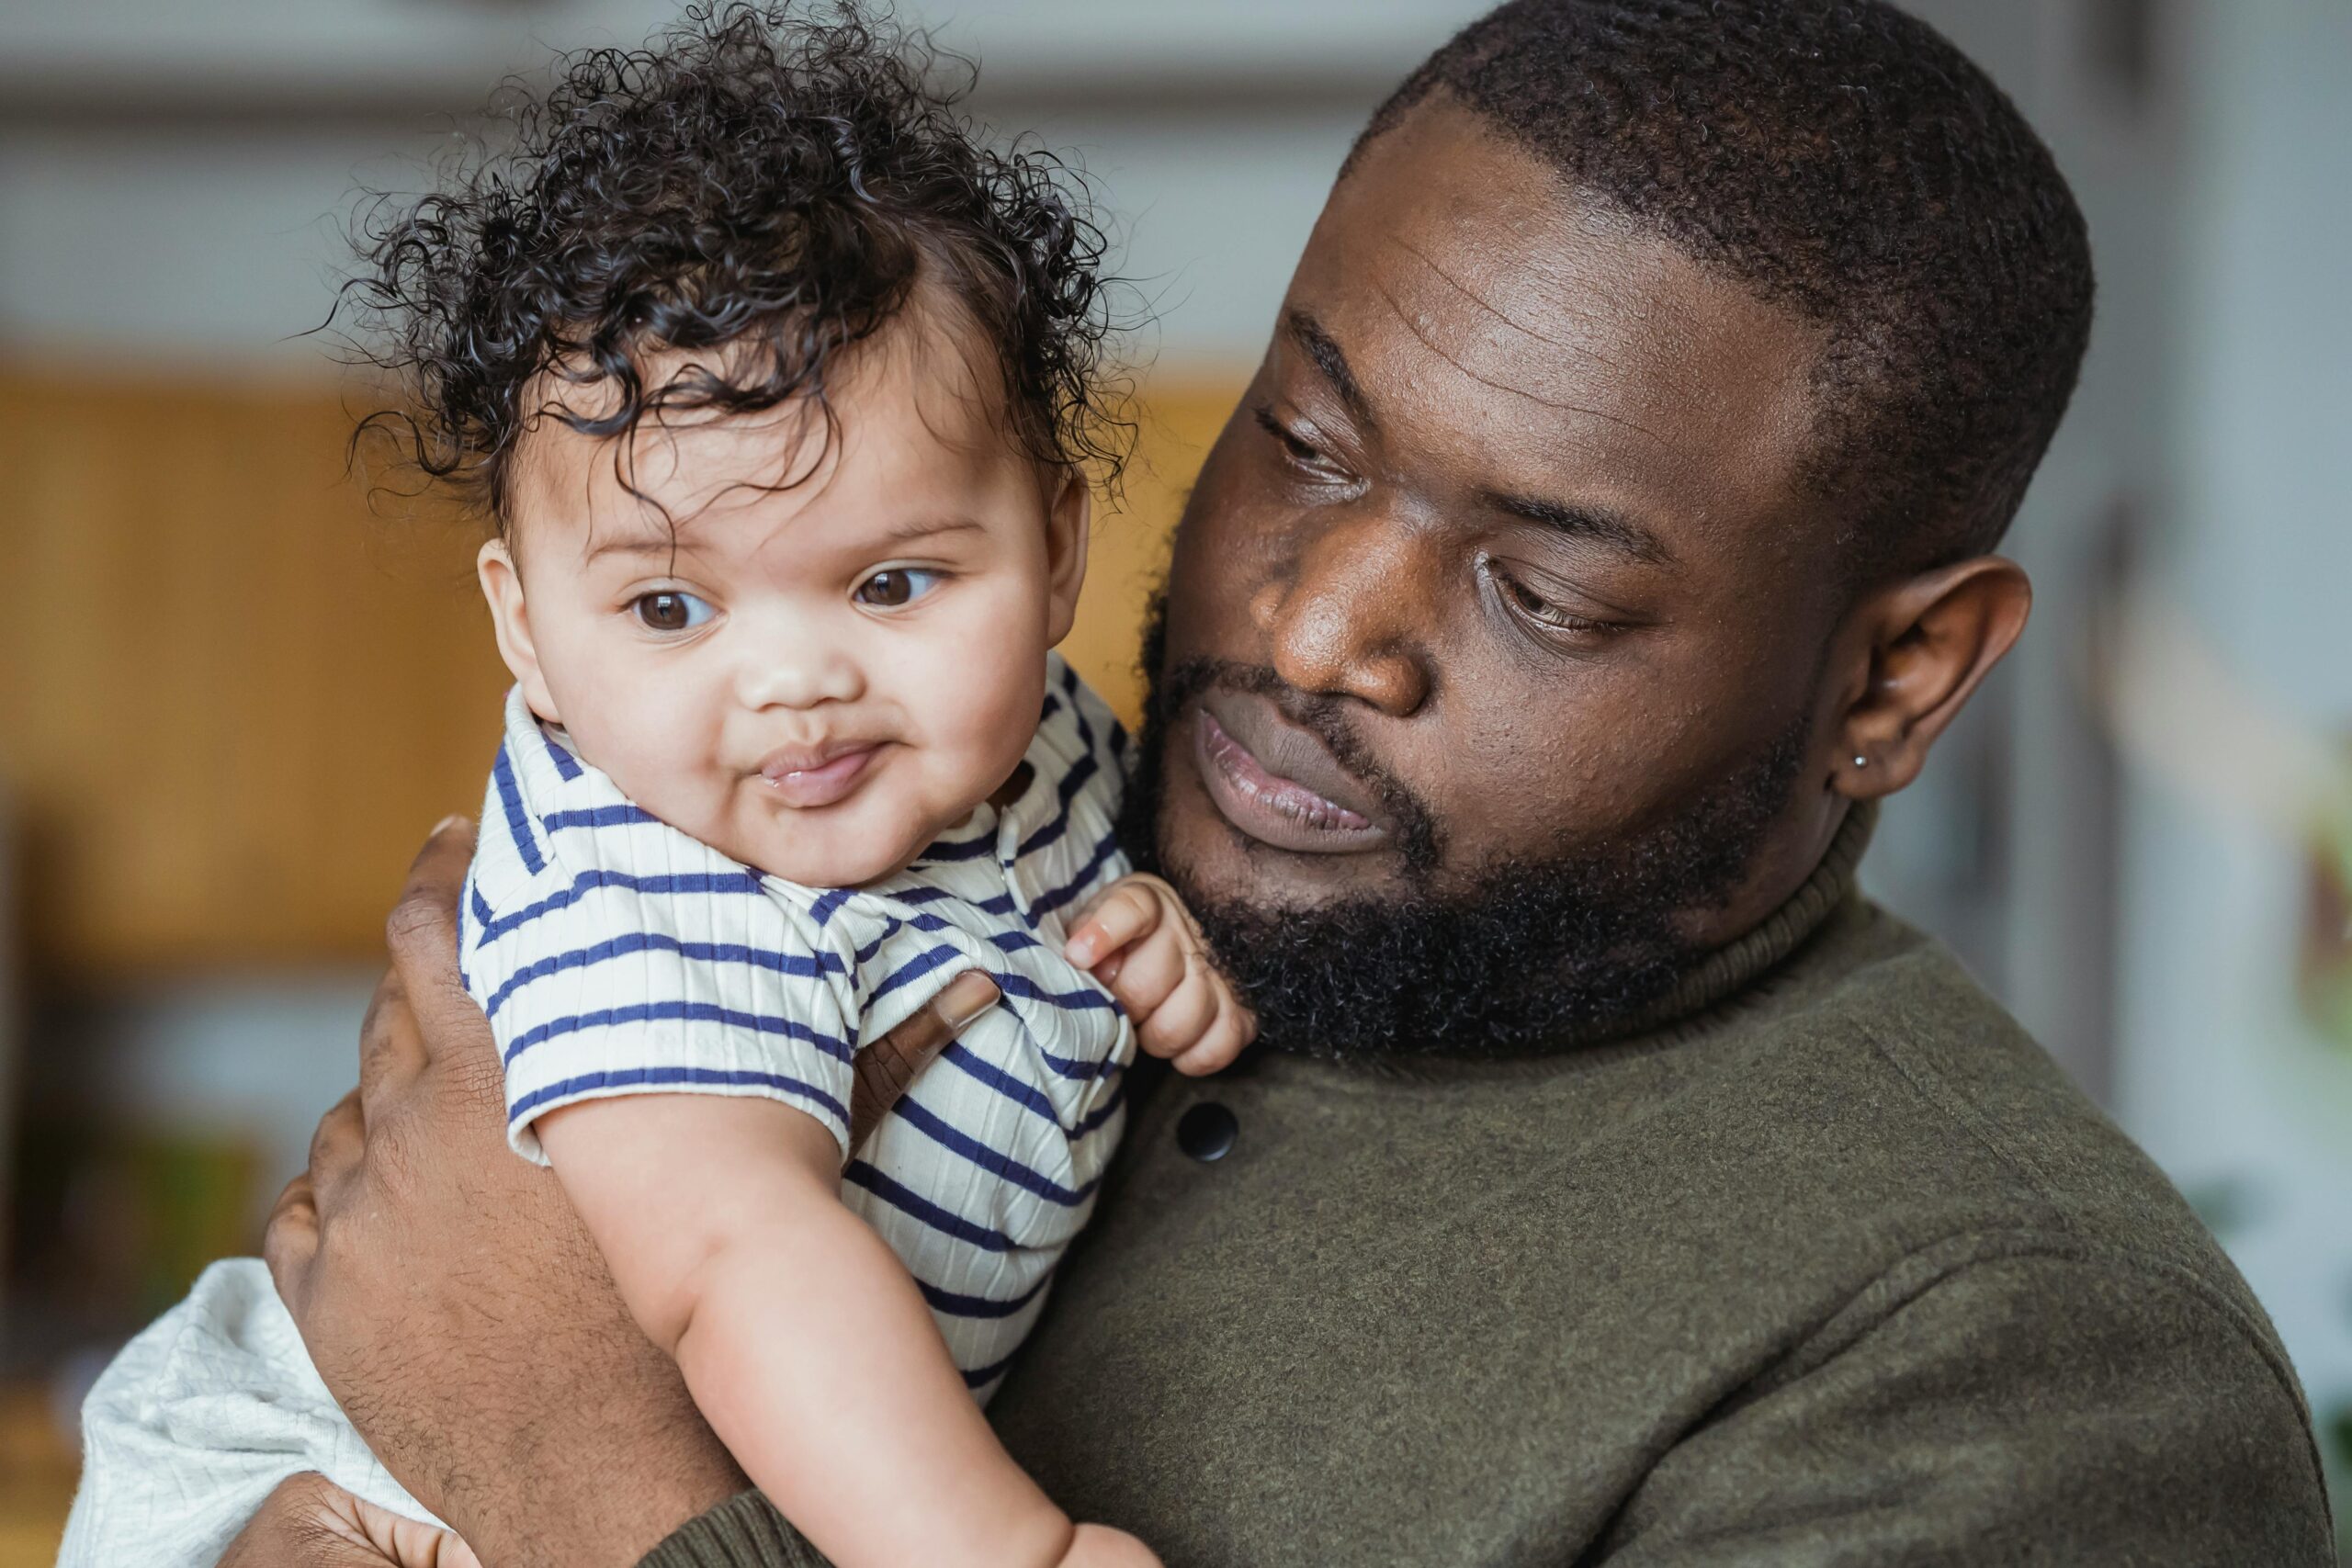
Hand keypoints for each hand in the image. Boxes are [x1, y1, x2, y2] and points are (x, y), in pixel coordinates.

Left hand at [263, 817, 997, 1567]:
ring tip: (452, 1126)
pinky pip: (313, 1205)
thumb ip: (877, 1059)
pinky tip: (403, 1207)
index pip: (438, 926)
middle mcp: (413, 1121)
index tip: (455, 842)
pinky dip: (350, 1196)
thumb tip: (980, 987)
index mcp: (511, 1065)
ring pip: (351, 1112)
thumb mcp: (784, 1163)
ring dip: (393, 1106)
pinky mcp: (327, 1289)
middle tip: (466, 986)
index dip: (444, 872)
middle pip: (387, 1011)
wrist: (621, 1469)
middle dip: (424, 990)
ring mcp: (359, 1209)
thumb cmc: (708, 1303)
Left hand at [1063, 873, 1255, 1074]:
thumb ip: (1084, 933)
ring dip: (1153, 1036)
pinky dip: (1190, 1057)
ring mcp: (1221, 974)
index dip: (1104, 932)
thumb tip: (1078, 961)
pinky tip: (1177, 1045)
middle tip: (1116, 1007)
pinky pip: (1217, 1049)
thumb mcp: (1102, 918)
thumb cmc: (1135, 938)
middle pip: (1144, 986)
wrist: (1193, 941)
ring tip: (1146, 1025)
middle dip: (1121, 1007)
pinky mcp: (1244, 1011)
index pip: (1132, 910)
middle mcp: (1189, 935)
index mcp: (1151, 905)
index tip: (1078, 956)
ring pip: (1179, 1024)